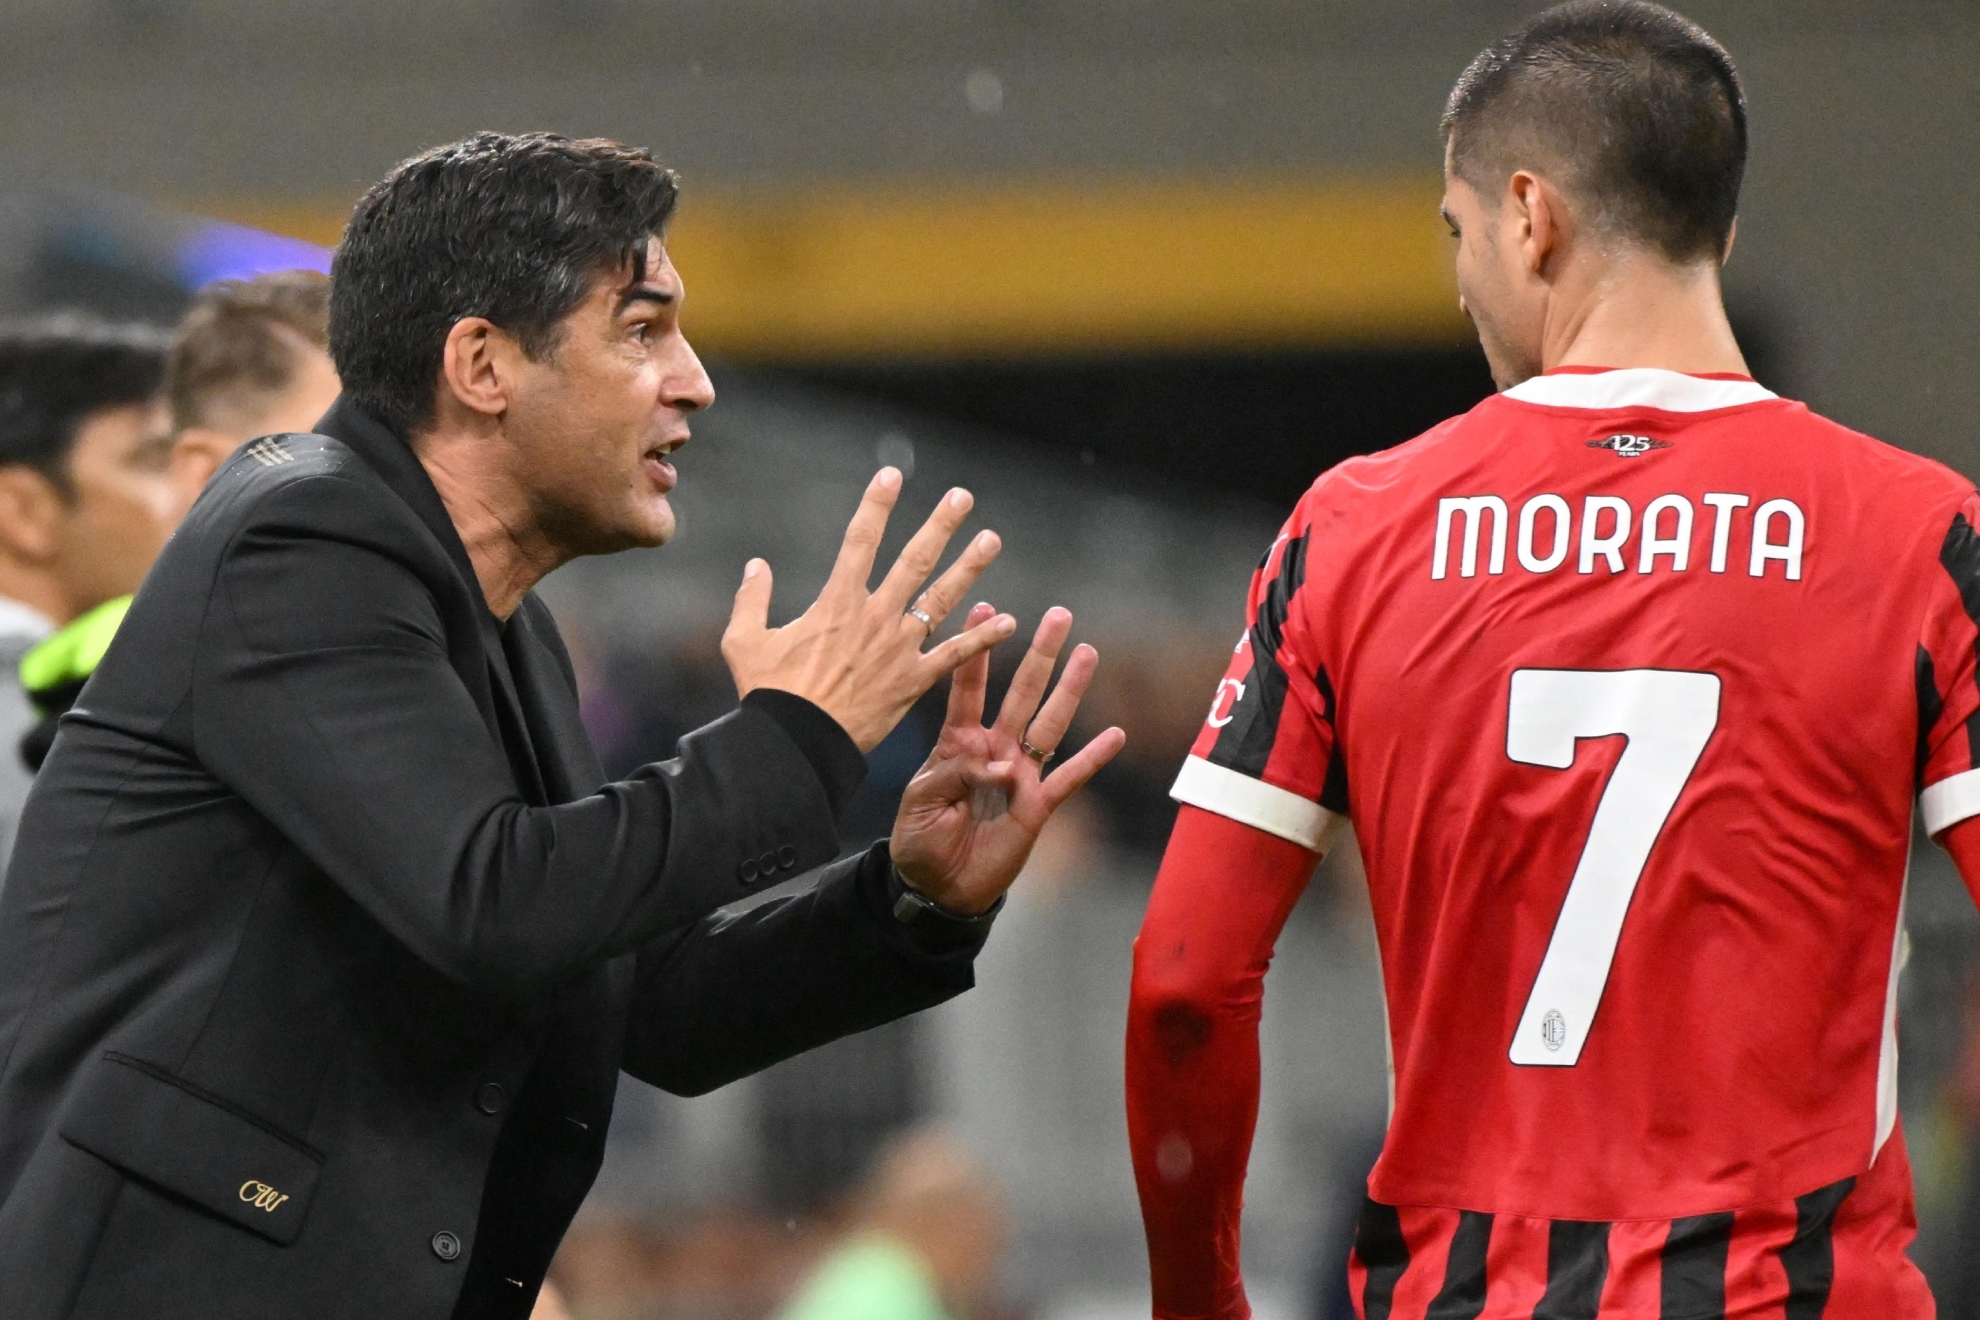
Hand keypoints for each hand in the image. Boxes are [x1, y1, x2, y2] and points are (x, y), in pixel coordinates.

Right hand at [723, 468, 1013, 751]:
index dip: (877, 504)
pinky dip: (983, 637)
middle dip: (940, 525)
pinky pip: (956, 655)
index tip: (892, 474)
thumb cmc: (770, 694)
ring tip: (992, 540)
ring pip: (941, 598)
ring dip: (969, 567)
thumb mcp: (744, 641)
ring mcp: (899, 647)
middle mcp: (875, 616)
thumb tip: (756, 566)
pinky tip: (1007, 620)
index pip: (860, 539)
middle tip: (962, 498)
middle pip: (914, 560)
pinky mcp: (914, 680)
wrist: (798, 741)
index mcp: (837, 601)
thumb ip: (752, 599)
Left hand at [890, 604, 1126, 914]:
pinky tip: (1115, 734)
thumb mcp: (920, 801)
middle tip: (1058, 615)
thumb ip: (954, 773)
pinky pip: (1069, 778)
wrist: (938, 886)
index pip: (968, 688)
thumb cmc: (920, 840)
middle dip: (1039, 654)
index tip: (986, 609)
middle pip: (1022, 693)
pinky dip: (1092, 758)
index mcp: (957, 742)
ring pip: (1050, 723)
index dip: (977, 652)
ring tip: (1088, 652)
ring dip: (1070, 689)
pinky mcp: (1039, 806)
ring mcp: (1020, 775)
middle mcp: (994, 749)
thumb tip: (1001, 764)